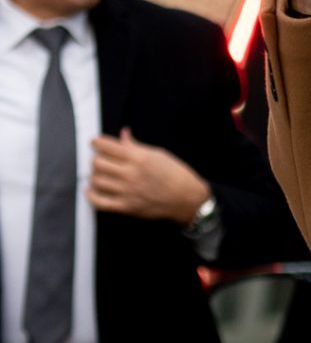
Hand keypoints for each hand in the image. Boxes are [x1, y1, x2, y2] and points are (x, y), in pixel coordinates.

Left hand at [87, 130, 208, 222]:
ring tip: (100, 174)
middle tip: (101, 159)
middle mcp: (131, 174)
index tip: (95, 142)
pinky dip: (91, 195)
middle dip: (96, 158)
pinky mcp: (127, 207)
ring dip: (95, 175)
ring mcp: (128, 191)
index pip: (106, 145)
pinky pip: (100, 202)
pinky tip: (91, 190)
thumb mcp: (158, 154)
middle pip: (97, 162)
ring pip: (96, 180)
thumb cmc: (176, 175)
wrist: (187, 199)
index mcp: (138, 157)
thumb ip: (136, 146)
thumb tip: (123, 135)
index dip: (96, 142)